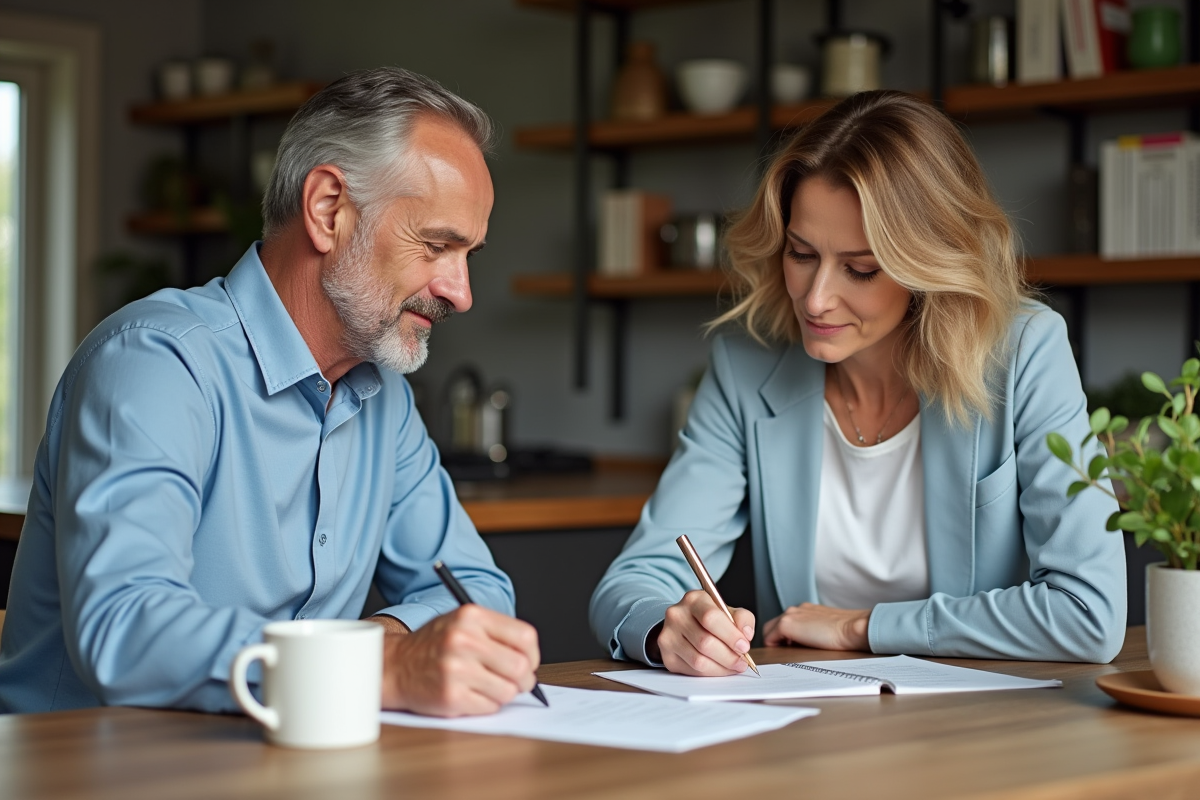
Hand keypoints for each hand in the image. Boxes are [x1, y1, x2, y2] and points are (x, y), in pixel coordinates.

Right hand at [379, 604, 540, 716]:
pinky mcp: (451, 696)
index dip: (533, 654)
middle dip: (524, 680)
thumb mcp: (462, 623)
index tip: (529, 662)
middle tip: (517, 682)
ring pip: (508, 691)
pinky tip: (470, 695)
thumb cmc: (434, 645)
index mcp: (471, 616)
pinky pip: (490, 707)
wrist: (395, 666)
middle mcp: (463, 640)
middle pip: (520, 667)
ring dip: (503, 693)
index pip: (525, 636)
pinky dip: (486, 705)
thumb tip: (531, 658)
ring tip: (486, 686)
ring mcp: (456, 669)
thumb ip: (496, 633)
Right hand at [651, 590, 755, 676]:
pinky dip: (711, 673)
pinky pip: (693, 671)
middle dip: (729, 656)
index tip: (744, 646)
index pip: (710, 617)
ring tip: (734, 666)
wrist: (684, 625)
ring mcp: (668, 637)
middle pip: (705, 642)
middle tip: (742, 662)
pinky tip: (720, 668)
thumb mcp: (728, 611)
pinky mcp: (667, 657)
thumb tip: (745, 635)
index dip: (730, 635)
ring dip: (722, 668)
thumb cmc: (710, 619)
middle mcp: (676, 616)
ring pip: (699, 661)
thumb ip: (742, 619)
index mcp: (693, 599)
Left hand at [762, 603, 870, 650]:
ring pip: (769, 632)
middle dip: (776, 640)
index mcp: (805, 610)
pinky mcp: (786, 625)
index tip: (791, 649)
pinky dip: (774, 649)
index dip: (785, 638)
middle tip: (787, 654)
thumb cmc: (846, 633)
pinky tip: (786, 656)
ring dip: (775, 644)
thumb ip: (814, 631)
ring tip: (787, 656)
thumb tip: (806, 645)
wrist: (852, 628)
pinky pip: (769, 640)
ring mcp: (789, 616)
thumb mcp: (826, 629)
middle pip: (772, 626)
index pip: (785, 623)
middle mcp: (795, 610)